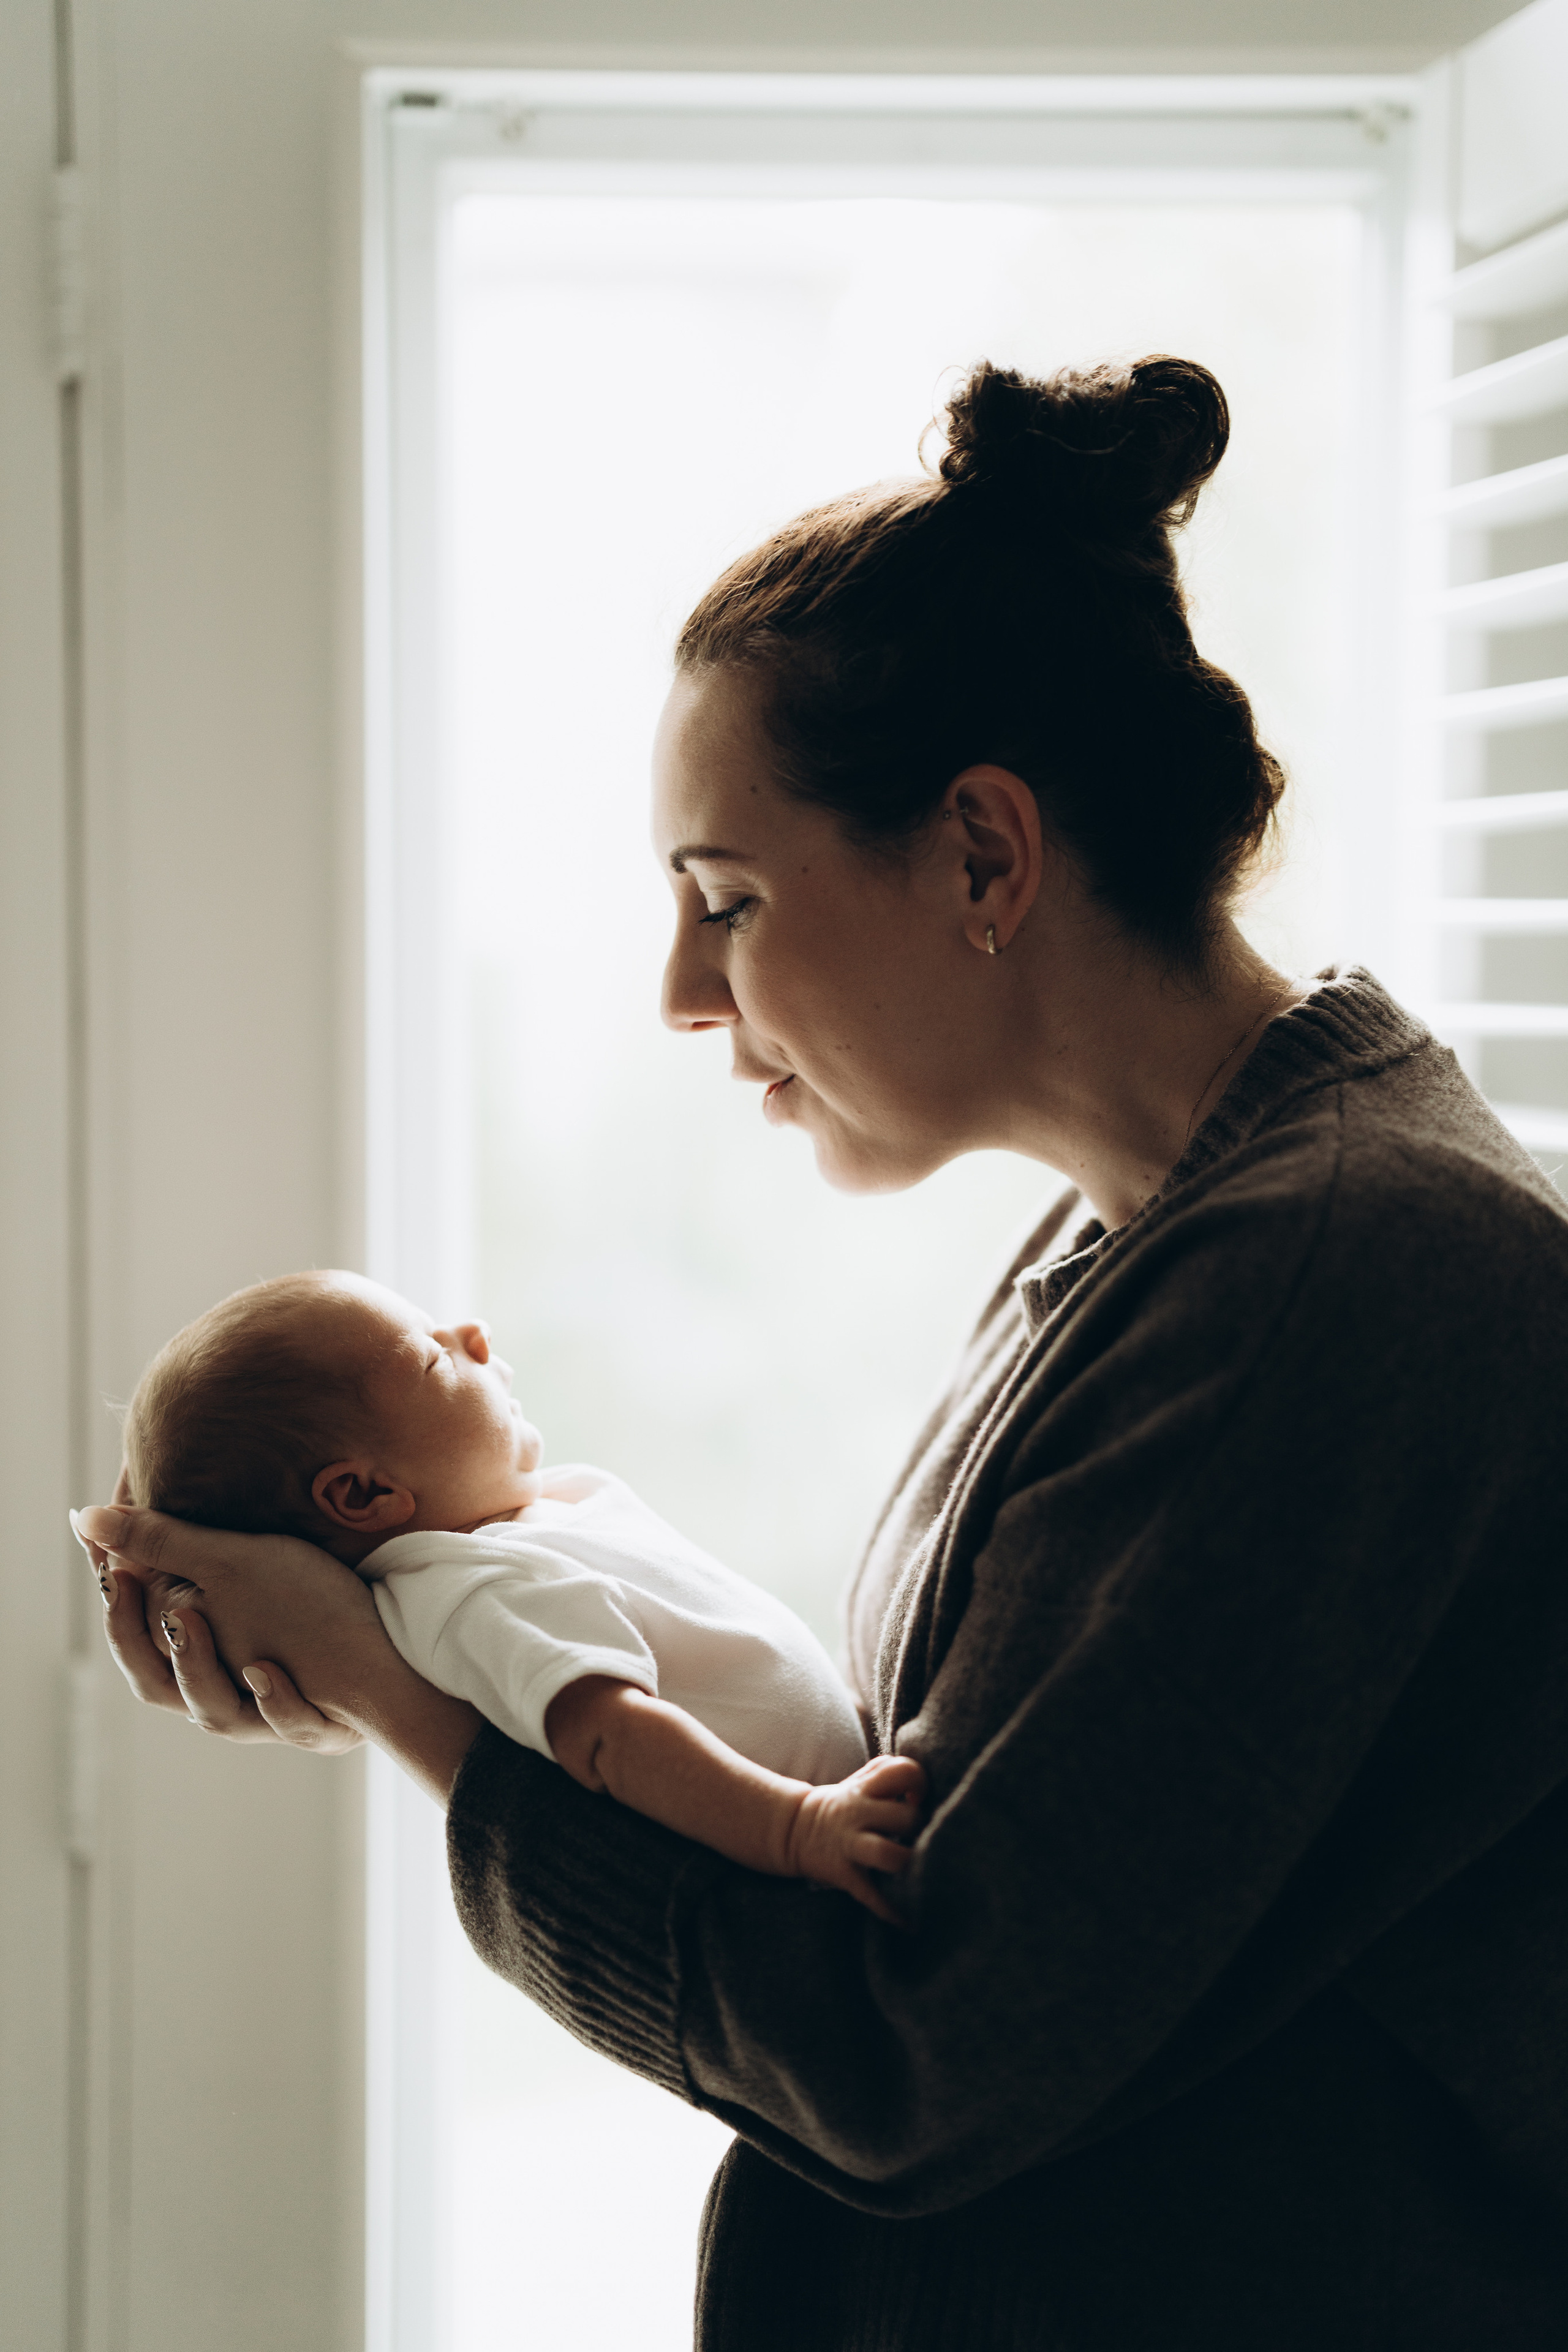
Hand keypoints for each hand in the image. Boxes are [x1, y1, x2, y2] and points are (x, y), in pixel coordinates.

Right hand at [73, 1499, 483, 1799]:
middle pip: (159, 1688)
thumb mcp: (240, 1560)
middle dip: (139, 1642)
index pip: (140, 1647)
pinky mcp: (323, 1726)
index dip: (119, 1614)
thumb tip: (88, 1516)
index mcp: (204, 1657)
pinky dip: (279, 1701)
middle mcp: (230, 1695)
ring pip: (219, 1714)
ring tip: (191, 1619)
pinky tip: (268, 1671)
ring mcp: (275, 1715)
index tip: (111, 1569)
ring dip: (198, 1668)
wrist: (399, 1634)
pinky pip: (293, 1722)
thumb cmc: (314, 1598)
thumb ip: (170, 1544)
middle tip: (132, 1590)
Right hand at [786, 1752, 926, 1924]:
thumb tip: (923, 1794)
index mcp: (864, 1788)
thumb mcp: (860, 1781)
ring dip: (909, 1864)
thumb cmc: (844, 1806)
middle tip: (921, 1837)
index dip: (919, 1782)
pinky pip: (871, 1895)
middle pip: (905, 1816)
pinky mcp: (844, 1874)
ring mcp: (849, 1845)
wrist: (794, 1830)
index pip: (902, 1771)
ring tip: (917, 1867)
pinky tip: (909, 1922)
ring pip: (888, 1854)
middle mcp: (857, 1813)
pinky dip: (891, 1910)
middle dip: (922, 1828)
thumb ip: (890, 1775)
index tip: (916, 1798)